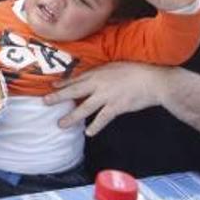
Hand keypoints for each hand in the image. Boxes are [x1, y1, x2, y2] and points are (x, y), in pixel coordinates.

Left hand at [44, 62, 171, 136]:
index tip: (52, 85)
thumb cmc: (137, 70)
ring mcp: (107, 96)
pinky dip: (95, 126)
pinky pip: (102, 118)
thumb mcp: (116, 66)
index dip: (63, 82)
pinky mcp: (116, 106)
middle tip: (45, 102)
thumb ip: (104, 72)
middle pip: (74, 91)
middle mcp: (99, 83)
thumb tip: (94, 78)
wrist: (154, 79)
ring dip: (72, 117)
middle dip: (58, 97)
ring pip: (85, 108)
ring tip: (61, 124)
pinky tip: (89, 133)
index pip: (77, 78)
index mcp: (99, 72)